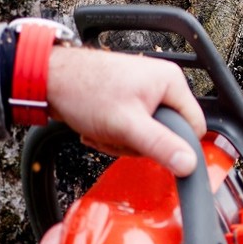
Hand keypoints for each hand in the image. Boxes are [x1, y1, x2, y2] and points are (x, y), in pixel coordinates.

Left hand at [45, 47, 206, 176]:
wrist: (48, 79)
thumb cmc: (84, 91)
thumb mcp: (127, 125)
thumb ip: (160, 145)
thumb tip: (190, 164)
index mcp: (171, 82)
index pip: (194, 126)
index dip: (175, 144)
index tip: (150, 148)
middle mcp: (162, 83)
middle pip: (167, 132)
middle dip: (139, 142)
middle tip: (118, 136)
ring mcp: (144, 91)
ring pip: (147, 133)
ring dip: (122, 140)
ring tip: (103, 130)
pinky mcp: (128, 99)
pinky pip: (132, 128)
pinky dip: (114, 133)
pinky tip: (98, 127)